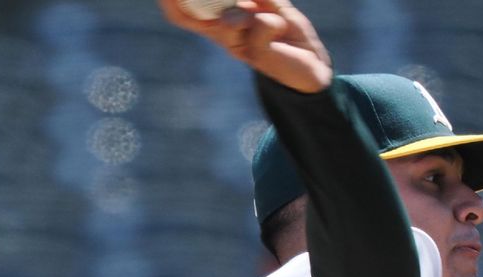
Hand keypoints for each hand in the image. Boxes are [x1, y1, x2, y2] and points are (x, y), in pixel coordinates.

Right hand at [158, 0, 331, 92]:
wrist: (312, 65)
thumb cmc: (286, 32)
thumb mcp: (269, 4)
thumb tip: (242, 0)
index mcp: (220, 22)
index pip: (182, 13)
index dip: (170, 2)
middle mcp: (223, 36)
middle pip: (192, 16)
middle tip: (240, 10)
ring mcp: (238, 47)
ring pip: (228, 20)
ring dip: (244, 10)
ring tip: (262, 13)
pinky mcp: (258, 55)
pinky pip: (259, 26)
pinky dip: (272, 19)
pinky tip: (280, 24)